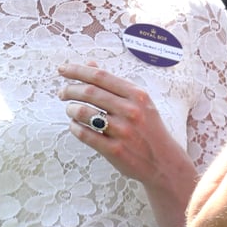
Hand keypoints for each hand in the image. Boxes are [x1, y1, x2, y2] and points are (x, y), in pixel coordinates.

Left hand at [57, 62, 191, 185]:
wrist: (164, 162)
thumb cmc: (149, 128)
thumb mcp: (139, 102)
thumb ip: (114, 84)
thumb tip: (89, 64)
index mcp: (137, 94)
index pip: (101, 76)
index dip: (78, 70)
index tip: (63, 69)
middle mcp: (130, 110)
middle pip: (89, 92)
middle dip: (69, 90)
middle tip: (62, 93)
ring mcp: (122, 130)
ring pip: (83, 112)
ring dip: (71, 109)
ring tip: (70, 110)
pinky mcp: (114, 150)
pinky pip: (85, 134)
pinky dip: (74, 128)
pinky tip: (75, 126)